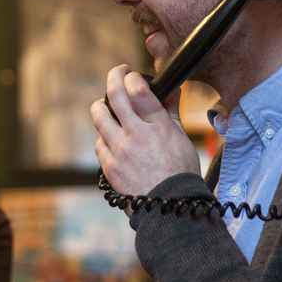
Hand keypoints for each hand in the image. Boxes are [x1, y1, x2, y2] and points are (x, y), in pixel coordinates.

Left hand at [91, 65, 198, 195]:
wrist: (169, 207)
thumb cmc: (181, 172)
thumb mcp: (182, 138)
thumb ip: (170, 112)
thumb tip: (167, 90)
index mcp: (158, 126)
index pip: (138, 89)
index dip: (132, 76)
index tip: (132, 75)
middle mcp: (136, 135)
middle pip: (115, 95)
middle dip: (114, 77)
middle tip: (118, 74)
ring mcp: (119, 151)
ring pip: (99, 116)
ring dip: (102, 105)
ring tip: (108, 104)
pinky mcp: (109, 166)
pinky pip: (99, 142)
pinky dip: (104, 135)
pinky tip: (112, 136)